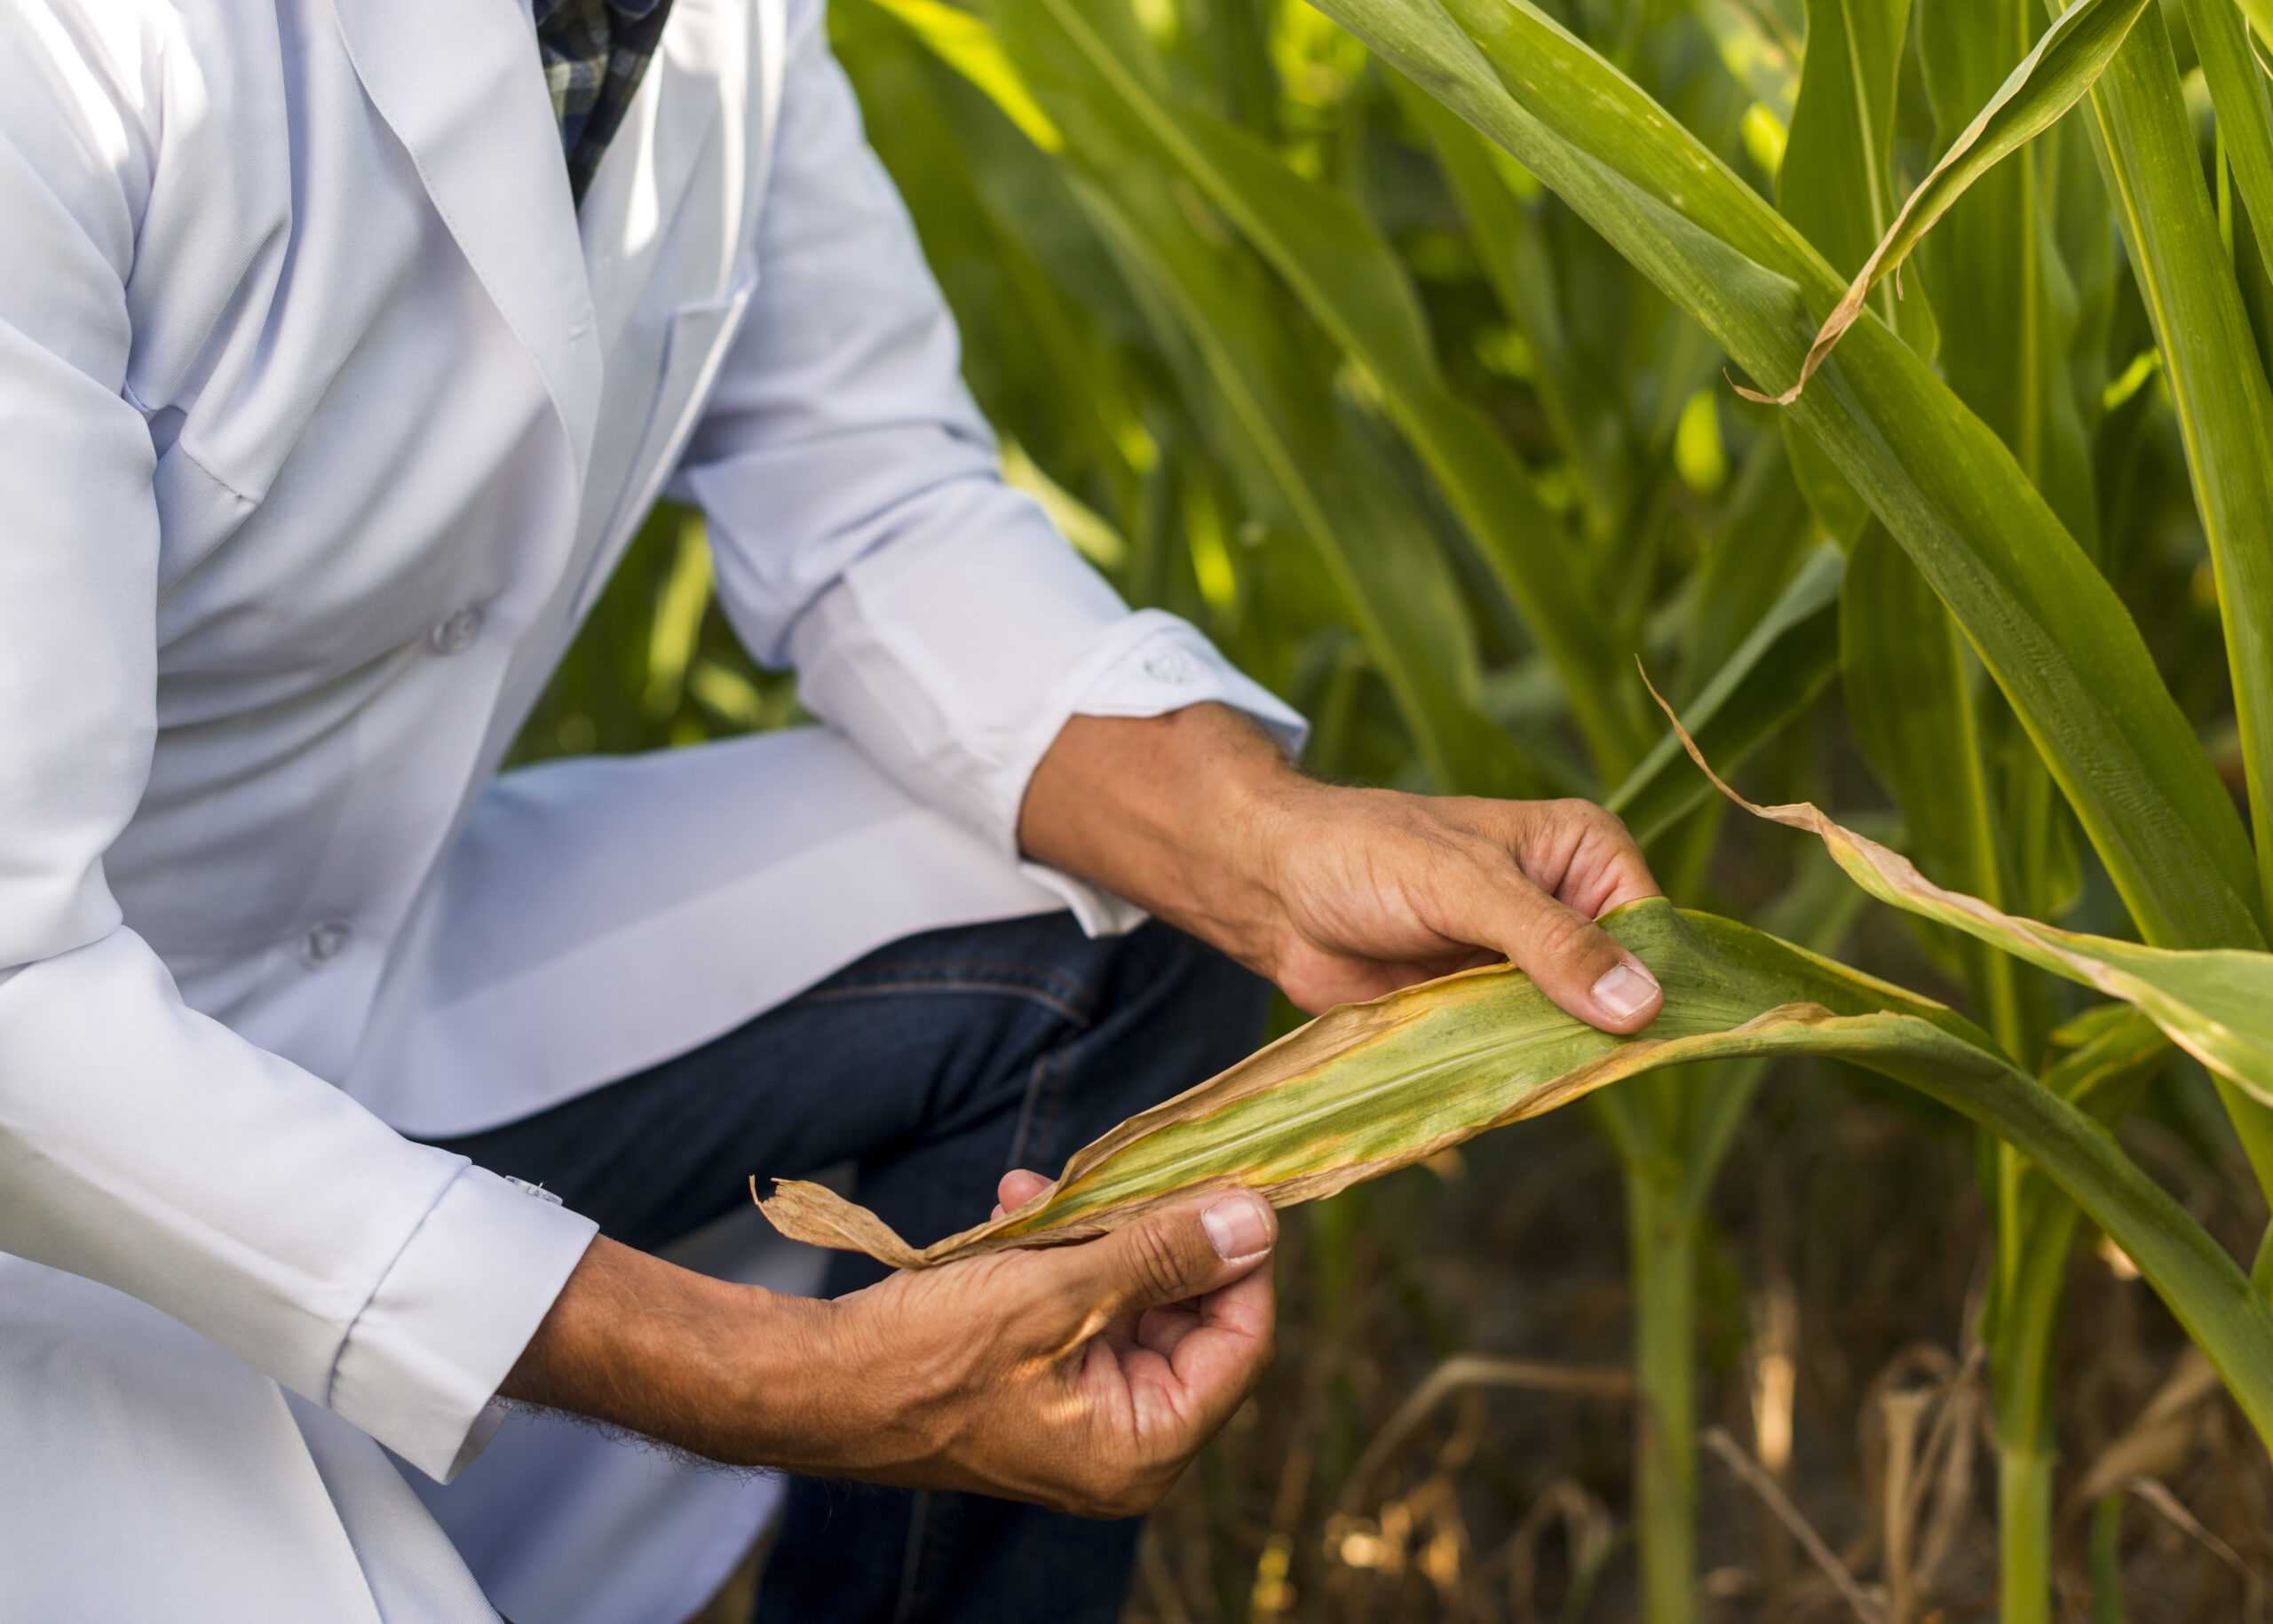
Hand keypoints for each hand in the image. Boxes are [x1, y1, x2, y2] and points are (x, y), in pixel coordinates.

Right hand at [500, 1184, 1276, 1516]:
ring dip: (1096, 1232)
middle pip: (1190, 1315)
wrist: (812, 1382)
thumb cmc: (923, 1359)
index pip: (1241, 1342)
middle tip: (1117, 1174)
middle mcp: (1125, 1441)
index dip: (1237, 1257)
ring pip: (1133, 1296)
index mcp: (1142, 1448)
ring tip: (1038, 1196)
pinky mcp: (1044, 1380)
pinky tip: (1017, 1210)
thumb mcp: (1053, 1294)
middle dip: (1148, 1234)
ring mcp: (1083, 1412)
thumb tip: (1256, 1222)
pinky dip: (1060, 1253)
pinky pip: (1083, 1303)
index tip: (1223, 1180)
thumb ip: (1162, 1256)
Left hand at [1020, 704, 1664, 1028]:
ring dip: (1555, 1062)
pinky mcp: (1484, 1012)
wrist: (1273, 888)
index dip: (1656, 987)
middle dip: (1604, 1036)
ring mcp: (1528, 968)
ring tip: (1534, 1082)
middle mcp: (1569, 910)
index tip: (1646, 1040)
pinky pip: (1521, 1057)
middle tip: (1581, 1070)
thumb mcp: (1463, 887)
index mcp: (1585, 854)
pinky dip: (1514, 1078)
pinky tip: (1506, 1097)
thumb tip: (1639, 1005)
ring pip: (1575, 1034)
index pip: (1656, 931)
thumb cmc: (1365, 854)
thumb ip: (1550, 943)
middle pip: (1622, 992)